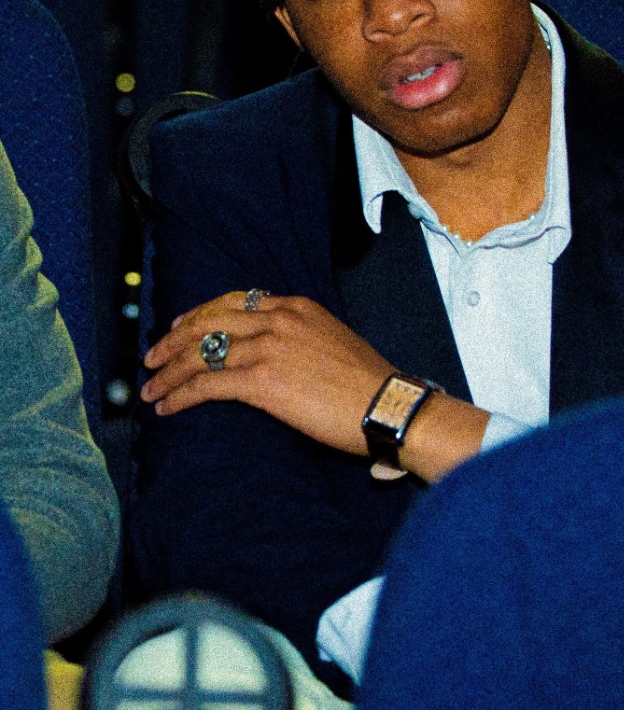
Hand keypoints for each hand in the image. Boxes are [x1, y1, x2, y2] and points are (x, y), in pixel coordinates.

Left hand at [142, 292, 392, 456]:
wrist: (386, 404)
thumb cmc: (368, 384)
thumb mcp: (333, 341)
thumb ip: (300, 338)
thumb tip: (274, 356)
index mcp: (296, 307)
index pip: (234, 302)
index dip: (200, 315)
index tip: (181, 327)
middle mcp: (278, 319)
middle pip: (208, 322)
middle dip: (172, 341)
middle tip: (151, 357)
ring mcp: (268, 348)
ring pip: (200, 354)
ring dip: (168, 373)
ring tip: (151, 389)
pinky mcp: (262, 381)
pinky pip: (207, 385)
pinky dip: (181, 395)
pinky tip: (168, 407)